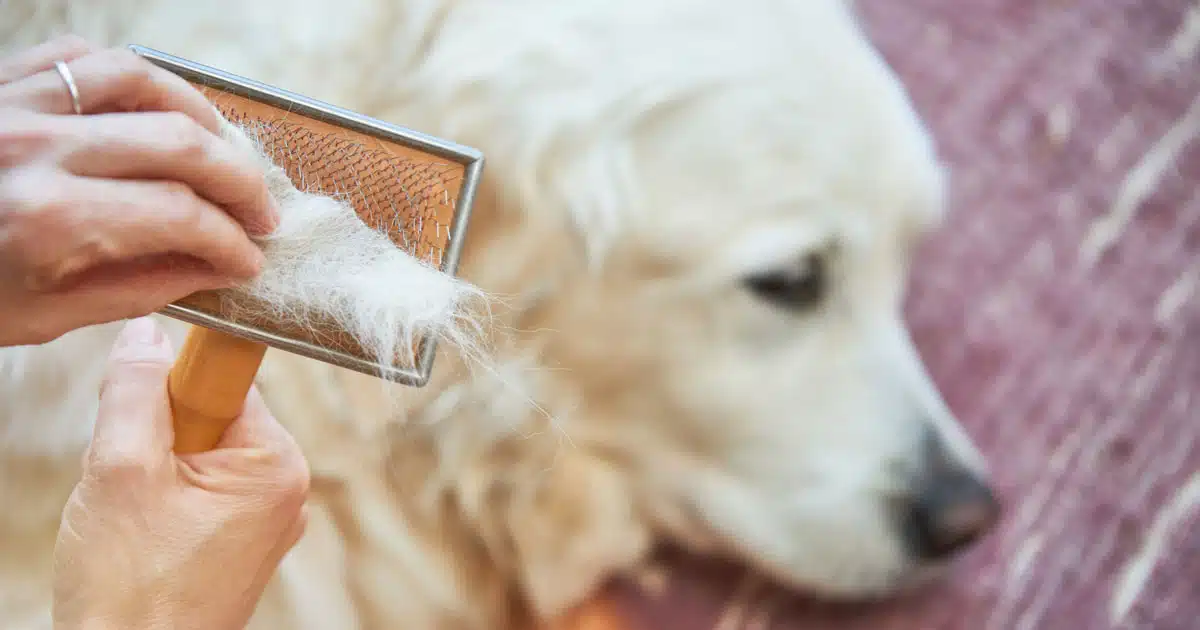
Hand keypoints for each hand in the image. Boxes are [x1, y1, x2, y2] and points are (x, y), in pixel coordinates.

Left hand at [0, 35, 280, 345]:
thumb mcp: (41, 315)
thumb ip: (137, 288)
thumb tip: (212, 271)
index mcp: (48, 220)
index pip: (181, 218)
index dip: (231, 242)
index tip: (249, 261)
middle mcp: (38, 149)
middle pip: (181, 145)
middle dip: (240, 184)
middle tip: (260, 214)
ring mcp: (19, 104)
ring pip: (144, 82)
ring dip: (202, 118)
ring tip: (223, 153)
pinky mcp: (4, 82)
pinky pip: (88, 58)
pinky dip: (139, 79)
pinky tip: (161, 109)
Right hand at [52, 317, 308, 629]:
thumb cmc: (132, 590)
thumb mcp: (121, 469)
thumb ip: (133, 392)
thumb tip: (145, 336)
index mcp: (276, 464)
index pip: (227, 382)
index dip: (173, 387)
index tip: (141, 409)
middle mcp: (285, 490)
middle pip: (210, 418)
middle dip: (156, 437)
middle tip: (128, 480)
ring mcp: (264, 522)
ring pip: (196, 457)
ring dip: (153, 473)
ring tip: (133, 519)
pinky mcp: (239, 546)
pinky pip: (197, 495)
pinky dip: (161, 503)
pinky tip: (141, 537)